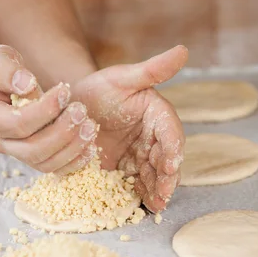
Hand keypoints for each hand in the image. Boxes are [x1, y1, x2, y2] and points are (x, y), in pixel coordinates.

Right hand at [0, 45, 98, 173]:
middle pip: (32, 149)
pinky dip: (74, 162)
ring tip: (90, 127)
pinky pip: (54, 168)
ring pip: (45, 163)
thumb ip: (6, 70)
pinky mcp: (33, 157)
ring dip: (72, 148)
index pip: (18, 123)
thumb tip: (26, 84)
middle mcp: (0, 142)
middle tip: (81, 111)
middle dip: (61, 132)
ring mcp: (16, 153)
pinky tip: (91, 147)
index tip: (65, 91)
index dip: (44, 110)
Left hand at [71, 46, 188, 211]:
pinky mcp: (121, 169)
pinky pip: (133, 183)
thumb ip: (151, 69)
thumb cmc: (100, 88)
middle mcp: (151, 138)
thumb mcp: (122, 77)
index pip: (171, 133)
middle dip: (166, 178)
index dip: (173, 149)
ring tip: (155, 205)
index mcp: (157, 116)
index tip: (171, 164)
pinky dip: (138, 194)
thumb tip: (183, 51)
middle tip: (164, 195)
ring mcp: (137, 156)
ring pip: (152, 175)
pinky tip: (139, 206)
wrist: (74, 106)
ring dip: (156, 190)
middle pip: (164, 160)